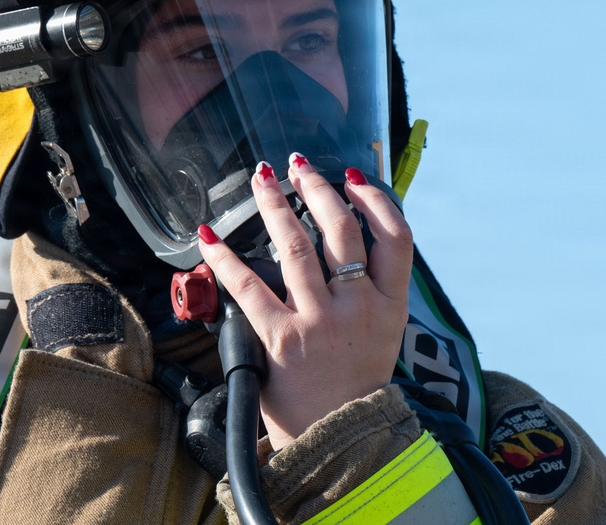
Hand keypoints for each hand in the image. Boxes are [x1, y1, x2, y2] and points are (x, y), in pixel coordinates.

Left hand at [198, 153, 412, 449]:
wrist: (340, 440)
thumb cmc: (357, 383)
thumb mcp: (385, 332)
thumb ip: (373, 287)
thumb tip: (348, 237)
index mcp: (392, 304)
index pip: (396, 236)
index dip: (376, 199)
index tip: (354, 178)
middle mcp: (360, 306)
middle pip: (342, 229)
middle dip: (318, 188)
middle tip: (299, 167)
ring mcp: (321, 321)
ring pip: (296, 245)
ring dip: (275, 204)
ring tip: (262, 178)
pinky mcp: (282, 339)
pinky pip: (248, 286)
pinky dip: (225, 258)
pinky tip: (209, 236)